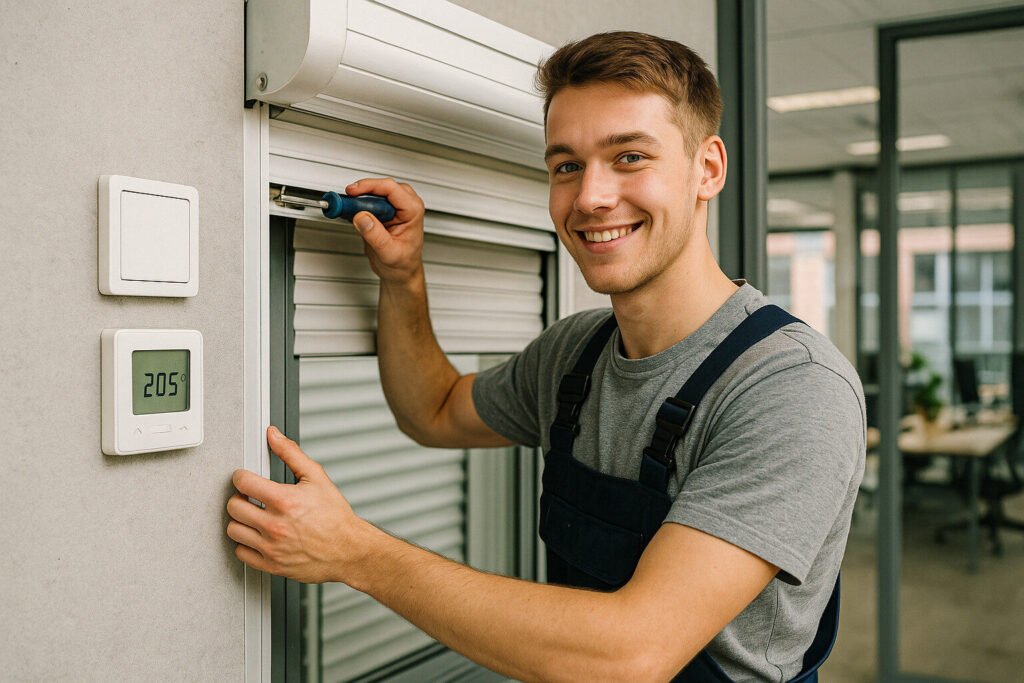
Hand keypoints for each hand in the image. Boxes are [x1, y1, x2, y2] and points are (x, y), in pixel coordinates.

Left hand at [226, 426, 370, 583]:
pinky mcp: (271, 565)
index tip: (245, 479)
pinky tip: (258, 536)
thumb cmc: (335, 517)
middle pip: (234, 506)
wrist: (348, 549)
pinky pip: (241, 553)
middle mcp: (275, 525)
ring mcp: (271, 547)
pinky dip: (245, 544)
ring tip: (253, 516)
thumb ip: (291, 453)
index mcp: (285, 501)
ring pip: (233, 530)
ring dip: (240, 521)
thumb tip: (273, 435)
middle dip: (240, 498)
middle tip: (250, 498)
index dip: (241, 476)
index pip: (243, 482)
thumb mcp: (317, 478)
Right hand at [346, 178, 425, 284]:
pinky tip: (348, 211)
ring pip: (374, 192)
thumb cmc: (403, 264)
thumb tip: (361, 217)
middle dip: (362, 192)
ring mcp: (393, 207)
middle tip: (347, 202)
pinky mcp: (382, 211)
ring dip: (358, 198)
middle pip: (381, 187)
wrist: (401, 272)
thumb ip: (375, 235)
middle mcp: (405, 205)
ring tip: (346, 208)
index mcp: (413, 211)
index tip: (353, 192)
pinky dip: (357, 204)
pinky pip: (368, 200)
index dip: (370, 187)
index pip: (391, 189)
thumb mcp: (389, 253)